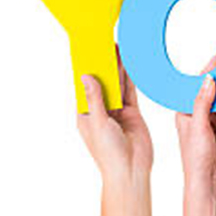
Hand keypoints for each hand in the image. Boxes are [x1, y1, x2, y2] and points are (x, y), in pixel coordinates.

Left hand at [76, 55, 151, 179]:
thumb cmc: (108, 152)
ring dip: (117, 69)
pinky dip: (130, 78)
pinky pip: (130, 91)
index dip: (85, 71)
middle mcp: (100, 112)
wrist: (131, 170)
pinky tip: (129, 64)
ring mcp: (116, 111)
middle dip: (103, 66)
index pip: (83, 88)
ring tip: (118, 49)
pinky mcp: (132, 112)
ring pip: (117, 85)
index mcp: (85, 115)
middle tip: (104, 45)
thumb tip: (86, 76)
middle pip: (102, 83)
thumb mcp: (98, 122)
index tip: (85, 53)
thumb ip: (94, 98)